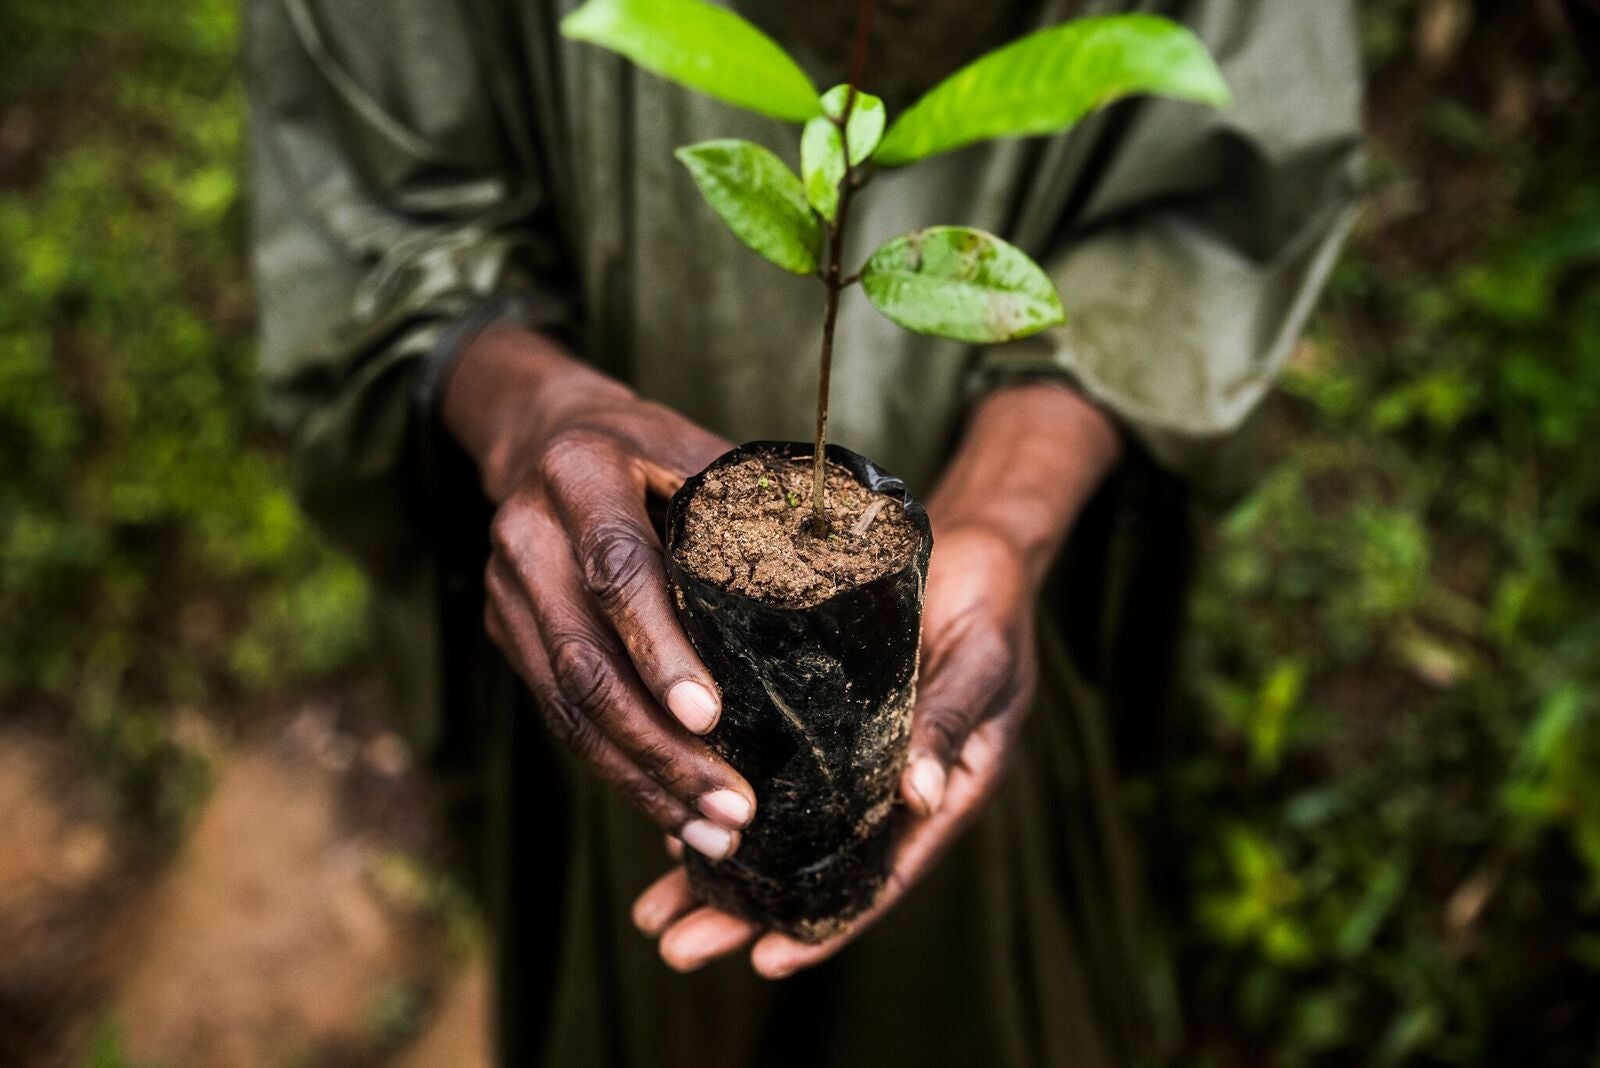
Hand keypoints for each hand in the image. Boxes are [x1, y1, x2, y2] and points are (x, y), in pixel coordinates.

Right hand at [443, 326, 756, 860]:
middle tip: (732, 807)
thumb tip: (845, 559)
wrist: (542, 436)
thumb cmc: (645, 445)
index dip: (659, 647)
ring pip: (568, 708)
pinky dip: (619, 769)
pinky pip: (560, 718)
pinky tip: (671, 810)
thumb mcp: (693, 445)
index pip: (617, 570)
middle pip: (586, 662)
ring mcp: (507, 594)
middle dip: (659, 746)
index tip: (709, 717)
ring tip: (713, 833)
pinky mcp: (507, 636)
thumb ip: (748, 498)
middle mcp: (526, 537)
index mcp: (578, 474)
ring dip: (641, 779)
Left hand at [629, 523, 1036, 973]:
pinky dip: (717, 792)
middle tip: (674, 946)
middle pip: (809, 871)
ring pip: (775, 828)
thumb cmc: (992, 608)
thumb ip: (950, 723)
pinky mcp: (812, 715)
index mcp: (937, 793)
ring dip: (715, 866)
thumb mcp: (981, 664)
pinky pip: (763, 768)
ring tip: (649, 910)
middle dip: (743, 912)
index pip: (877, 879)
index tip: (765, 962)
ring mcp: (844, 755)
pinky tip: (666, 815)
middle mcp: (883, 788)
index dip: (824, 926)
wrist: (974, 551)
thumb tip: (920, 797)